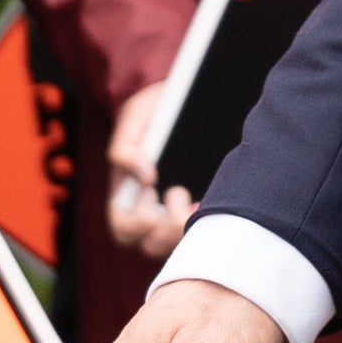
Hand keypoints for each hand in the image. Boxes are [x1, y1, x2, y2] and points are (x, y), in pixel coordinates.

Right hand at [104, 81, 196, 256]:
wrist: (201, 96)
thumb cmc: (162, 107)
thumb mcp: (139, 115)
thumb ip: (126, 145)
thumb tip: (144, 177)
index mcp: (129, 192)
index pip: (124, 230)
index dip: (135, 221)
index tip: (151, 189)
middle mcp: (154, 210)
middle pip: (151, 246)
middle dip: (164, 229)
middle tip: (177, 192)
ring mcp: (182, 212)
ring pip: (181, 245)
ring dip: (189, 225)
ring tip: (196, 198)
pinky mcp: (209, 208)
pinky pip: (209, 231)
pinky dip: (213, 221)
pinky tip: (217, 199)